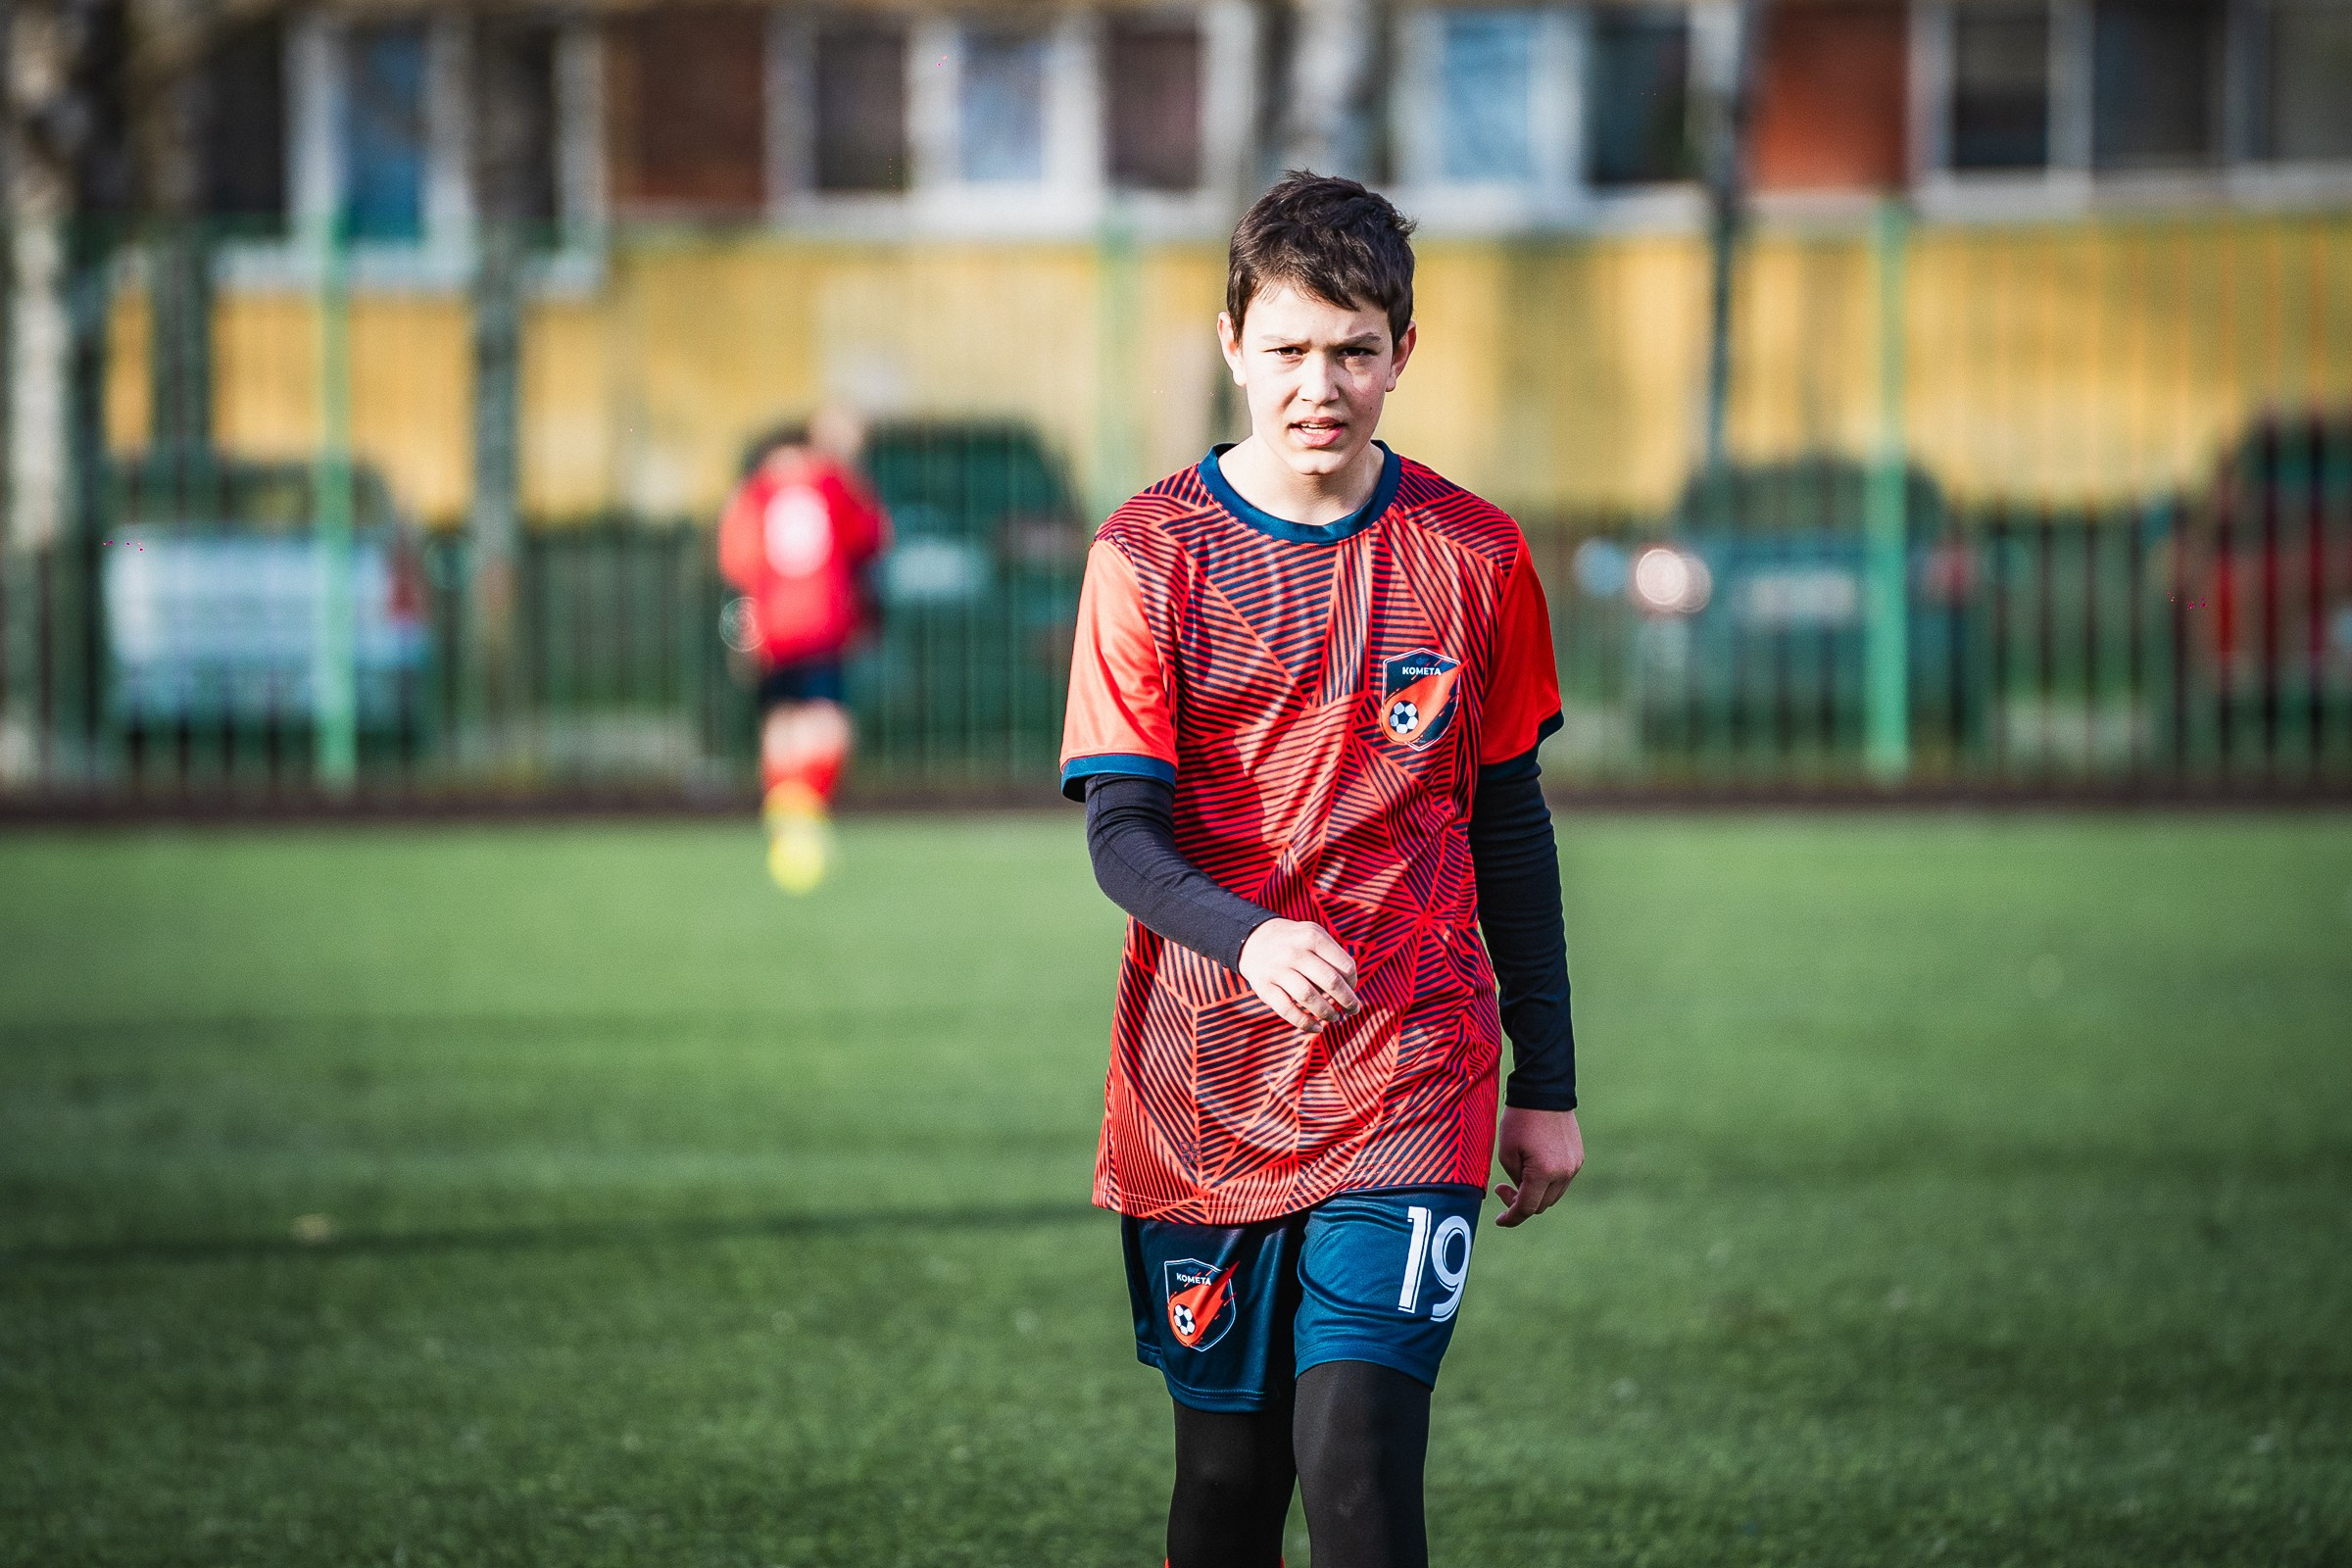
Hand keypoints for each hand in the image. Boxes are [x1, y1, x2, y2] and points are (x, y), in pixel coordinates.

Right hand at [1236, 919, 1360, 1034]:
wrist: (1253, 939)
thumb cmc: (1295, 943)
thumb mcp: (1313, 936)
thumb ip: (1333, 956)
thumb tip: (1350, 989)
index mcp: (1312, 937)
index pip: (1344, 965)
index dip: (1353, 983)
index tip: (1352, 990)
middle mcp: (1295, 952)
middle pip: (1330, 981)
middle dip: (1347, 1000)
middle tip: (1353, 1010)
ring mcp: (1277, 969)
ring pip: (1309, 997)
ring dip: (1327, 1012)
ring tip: (1334, 1018)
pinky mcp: (1264, 987)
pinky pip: (1287, 1010)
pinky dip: (1305, 1023)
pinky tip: (1317, 1028)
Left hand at [1494, 1107, 1581, 1226]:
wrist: (1544, 1090)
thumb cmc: (1520, 1120)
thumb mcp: (1507, 1153)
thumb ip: (1515, 1180)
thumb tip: (1522, 1193)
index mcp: (1544, 1173)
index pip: (1528, 1208)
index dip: (1511, 1217)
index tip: (1499, 1220)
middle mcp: (1564, 1173)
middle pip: (1542, 1205)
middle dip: (1521, 1202)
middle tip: (1503, 1188)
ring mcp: (1575, 1165)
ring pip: (1553, 1194)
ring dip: (1535, 1193)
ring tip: (1518, 1176)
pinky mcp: (1578, 1157)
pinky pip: (1561, 1180)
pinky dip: (1547, 1182)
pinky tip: (1533, 1167)